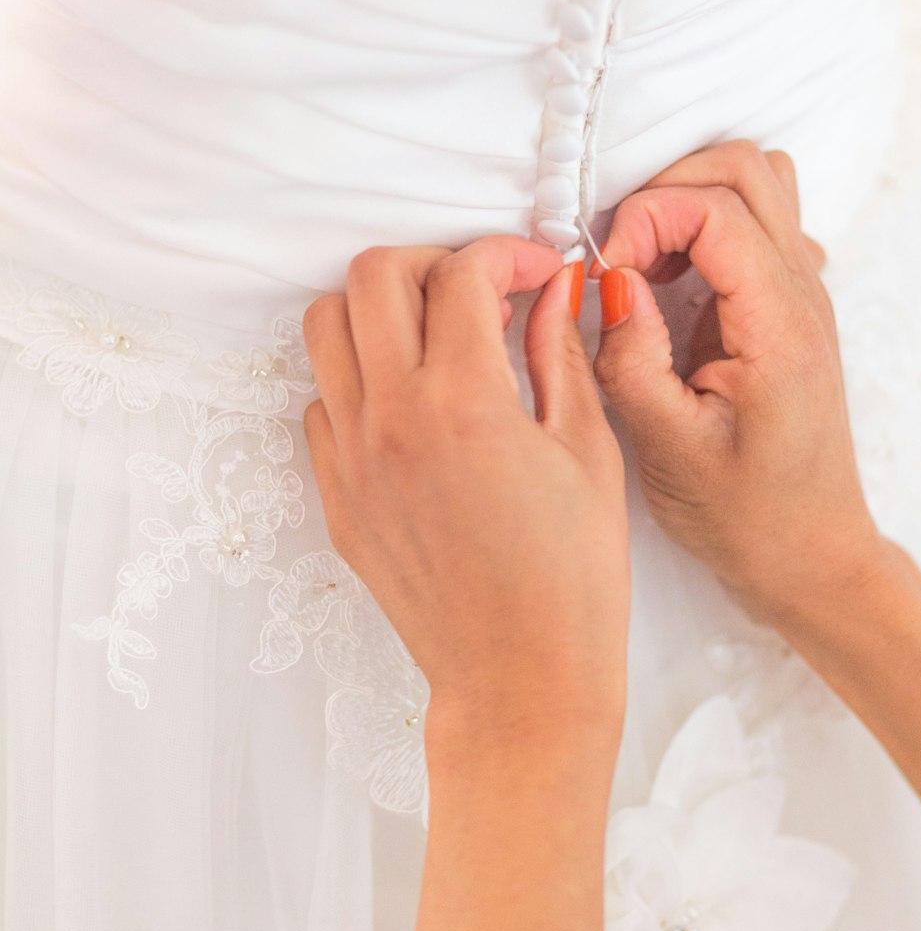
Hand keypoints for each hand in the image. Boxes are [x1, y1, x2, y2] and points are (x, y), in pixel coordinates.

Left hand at [303, 238, 629, 736]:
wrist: (520, 676)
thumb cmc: (571, 578)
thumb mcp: (587, 452)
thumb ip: (560, 353)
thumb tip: (552, 289)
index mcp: (464, 403)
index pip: (460, 274)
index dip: (507, 255)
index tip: (536, 273)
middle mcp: (391, 419)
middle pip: (373, 276)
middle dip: (431, 262)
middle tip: (478, 293)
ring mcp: (351, 458)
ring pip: (327, 328)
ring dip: (381, 311)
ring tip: (436, 340)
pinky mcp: (336, 495)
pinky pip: (323, 401)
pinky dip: (360, 380)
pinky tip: (413, 406)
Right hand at [591, 140, 881, 623]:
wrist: (807, 555)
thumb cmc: (745, 516)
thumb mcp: (668, 448)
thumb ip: (631, 357)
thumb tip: (607, 279)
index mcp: (780, 325)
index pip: (716, 207)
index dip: (646, 218)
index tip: (604, 270)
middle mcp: (803, 297)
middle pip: (743, 169)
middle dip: (664, 193)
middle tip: (617, 258)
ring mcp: (801, 298)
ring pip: (757, 185)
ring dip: (688, 204)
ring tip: (641, 268)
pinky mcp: (786, 311)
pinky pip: (756, 229)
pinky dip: (703, 233)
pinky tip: (667, 292)